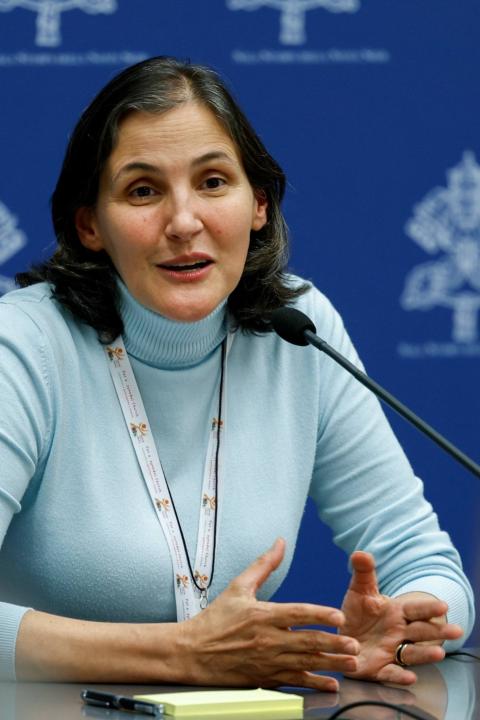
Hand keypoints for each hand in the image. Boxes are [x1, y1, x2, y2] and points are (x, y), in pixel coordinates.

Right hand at [179, 538, 359, 690]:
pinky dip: (314, 683)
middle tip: (355, 644)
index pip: (297, 614)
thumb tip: (280, 542)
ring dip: (331, 664)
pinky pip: (295, 681)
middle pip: (307, 641)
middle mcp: (268, 639)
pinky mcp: (266, 678)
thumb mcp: (238, 587)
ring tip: (352, 664)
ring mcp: (268, 661)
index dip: (320, 614)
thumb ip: (264, 565)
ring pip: (306, 663)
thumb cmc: (215, 619)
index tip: (339, 616)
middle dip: (334, 644)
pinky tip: (330, 683)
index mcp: (263, 615)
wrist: (192, 652)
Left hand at [339, 551, 462, 684]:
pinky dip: (400, 676)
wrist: (347, 636)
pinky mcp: (379, 669)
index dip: (428, 608)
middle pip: (421, 632)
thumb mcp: (360, 590)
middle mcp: (398, 632)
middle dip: (438, 631)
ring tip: (440, 653)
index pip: (416, 609)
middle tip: (456, 631)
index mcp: (396, 612)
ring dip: (425, 654)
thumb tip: (360, 553)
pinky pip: (391, 673)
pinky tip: (410, 678)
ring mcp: (391, 651)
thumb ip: (363, 572)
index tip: (443, 605)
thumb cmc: (359, 612)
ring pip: (412, 653)